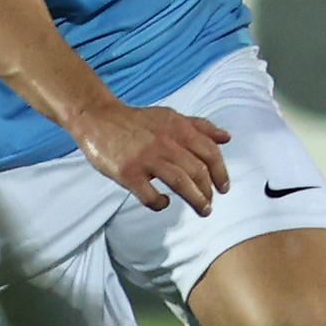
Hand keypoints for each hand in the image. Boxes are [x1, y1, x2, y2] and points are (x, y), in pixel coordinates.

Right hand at [72, 101, 231, 214]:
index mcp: (178, 128)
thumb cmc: (137, 121)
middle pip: (198, 171)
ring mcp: (146, 158)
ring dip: (195, 200)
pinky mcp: (128, 173)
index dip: (221, 172)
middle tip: (209, 203)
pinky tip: (163, 203)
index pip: (210, 152)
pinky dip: (160, 203)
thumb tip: (227, 137)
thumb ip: (199, 126)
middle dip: (209, 191)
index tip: (224, 187)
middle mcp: (165, 143)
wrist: (98, 119)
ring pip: (180, 183)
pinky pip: (150, 195)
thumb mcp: (170, 116)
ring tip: (202, 209)